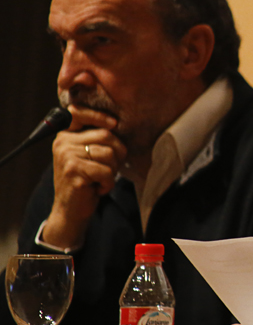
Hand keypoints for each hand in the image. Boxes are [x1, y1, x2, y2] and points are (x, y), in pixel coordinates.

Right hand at [42, 106, 125, 249]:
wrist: (70, 211)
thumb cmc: (85, 181)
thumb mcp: (87, 156)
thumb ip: (96, 138)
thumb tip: (115, 123)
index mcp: (65, 136)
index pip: (78, 113)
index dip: (98, 115)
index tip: (114, 123)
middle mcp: (62, 143)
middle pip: (106, 135)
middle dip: (117, 153)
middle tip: (109, 168)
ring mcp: (66, 156)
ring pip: (109, 153)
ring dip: (112, 170)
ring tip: (100, 179)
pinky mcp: (74, 171)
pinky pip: (106, 171)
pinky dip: (109, 183)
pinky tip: (98, 188)